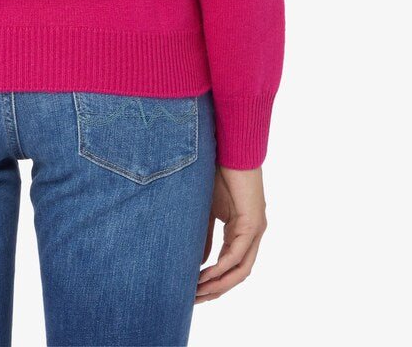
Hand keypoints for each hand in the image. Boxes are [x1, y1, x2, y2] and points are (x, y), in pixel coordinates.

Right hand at [196, 165, 266, 301]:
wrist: (230, 148)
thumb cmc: (218, 172)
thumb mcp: (207, 210)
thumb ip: (205, 236)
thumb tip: (200, 263)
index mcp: (242, 230)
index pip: (231, 266)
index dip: (214, 282)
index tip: (193, 291)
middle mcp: (253, 233)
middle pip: (238, 274)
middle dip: (216, 290)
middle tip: (194, 300)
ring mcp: (255, 229)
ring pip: (241, 269)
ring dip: (219, 284)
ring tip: (198, 293)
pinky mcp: (253, 222)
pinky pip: (238, 254)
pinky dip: (222, 268)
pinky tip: (206, 274)